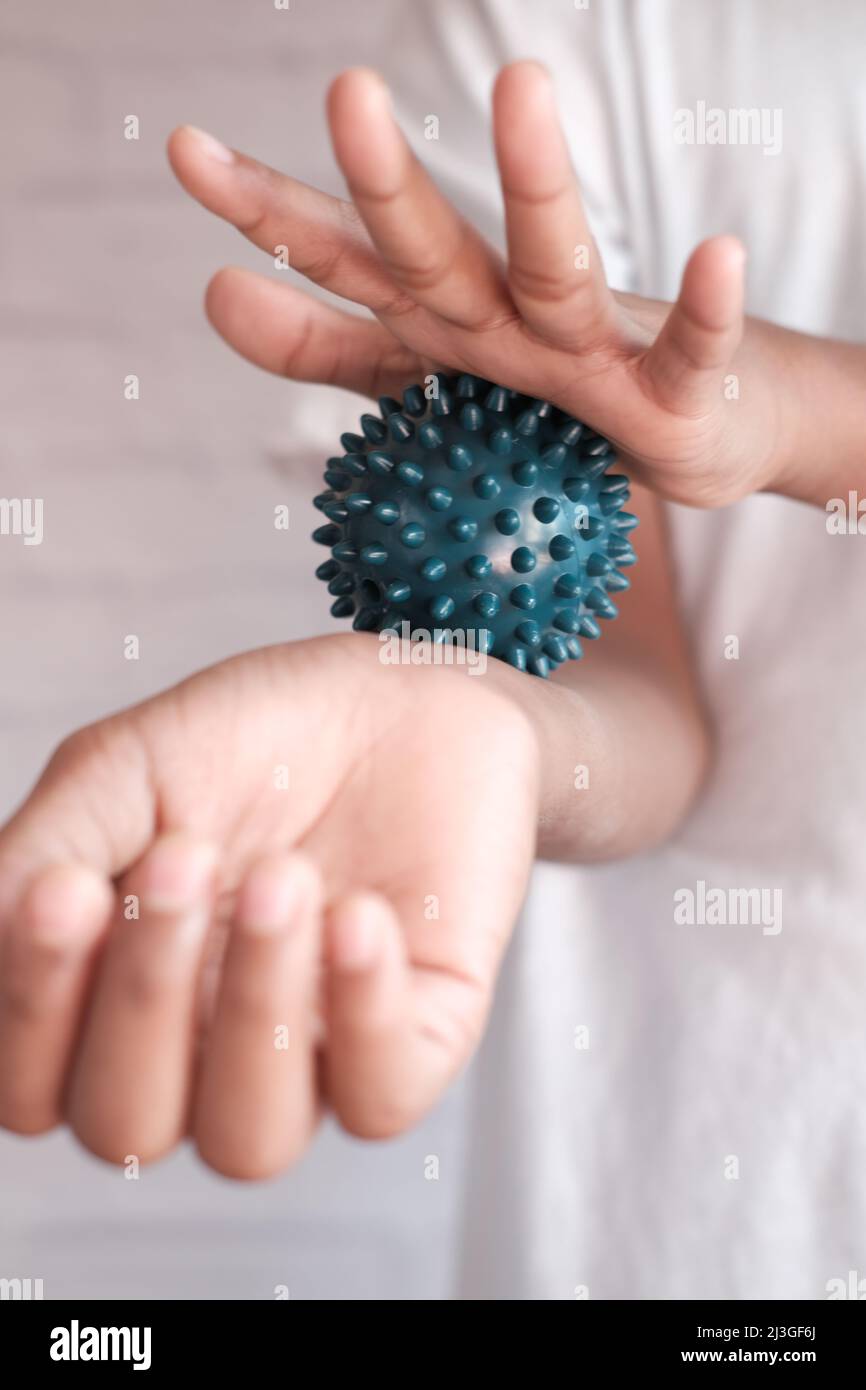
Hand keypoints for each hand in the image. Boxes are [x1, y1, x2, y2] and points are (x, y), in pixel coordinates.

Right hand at [0, 636, 537, 1177]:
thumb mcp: (124, 771)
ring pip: (248, 1139)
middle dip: (145, 997)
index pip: (31, 1083)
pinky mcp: (414, 1039)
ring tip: (285, 875)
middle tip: (183, 857)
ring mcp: (307, 1056)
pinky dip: (364, 1011)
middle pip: (129, 1127)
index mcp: (111, 997)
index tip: (68, 886)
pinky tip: (360, 912)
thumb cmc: (258, 735)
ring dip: (254, 1006)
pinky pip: (377, 1099)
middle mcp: (199, 1051)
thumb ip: (41, 851)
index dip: (34, 1007)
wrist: (403, 686)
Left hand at [167, 62, 796, 507]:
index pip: (344, 260)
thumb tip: (213, 291)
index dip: (270, 212)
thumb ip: (330, 347)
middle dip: (387, 184)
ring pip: (560, 273)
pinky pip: (688, 352)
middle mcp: (508, 317)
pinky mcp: (674, 390)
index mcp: (443, 316)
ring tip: (526, 87)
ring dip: (540, 188)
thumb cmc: (556, 394)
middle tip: (348, 91)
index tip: (187, 151)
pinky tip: (715, 257)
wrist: (696, 420)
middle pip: (437, 254)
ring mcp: (592, 348)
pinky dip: (702, 311)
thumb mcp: (431, 377)